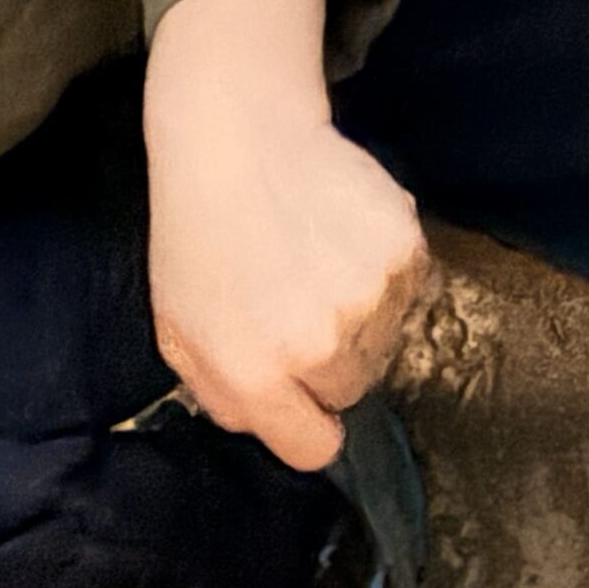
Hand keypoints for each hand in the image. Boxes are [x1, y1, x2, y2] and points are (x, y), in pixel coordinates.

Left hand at [144, 0, 430, 470]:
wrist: (236, 139)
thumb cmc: (198, 239)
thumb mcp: (179, 335)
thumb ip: (224, 397)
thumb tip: (271, 427)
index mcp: (257, 377)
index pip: (314, 448)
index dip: (306, 423)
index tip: (299, 396)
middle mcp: (319, 348)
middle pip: (352, 391)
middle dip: (328, 365)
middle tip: (296, 308)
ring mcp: (369, 299)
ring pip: (384, 341)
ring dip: (359, 318)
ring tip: (315, 266)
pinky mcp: (405, 252)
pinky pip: (408, 292)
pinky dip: (383, 274)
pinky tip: (341, 239)